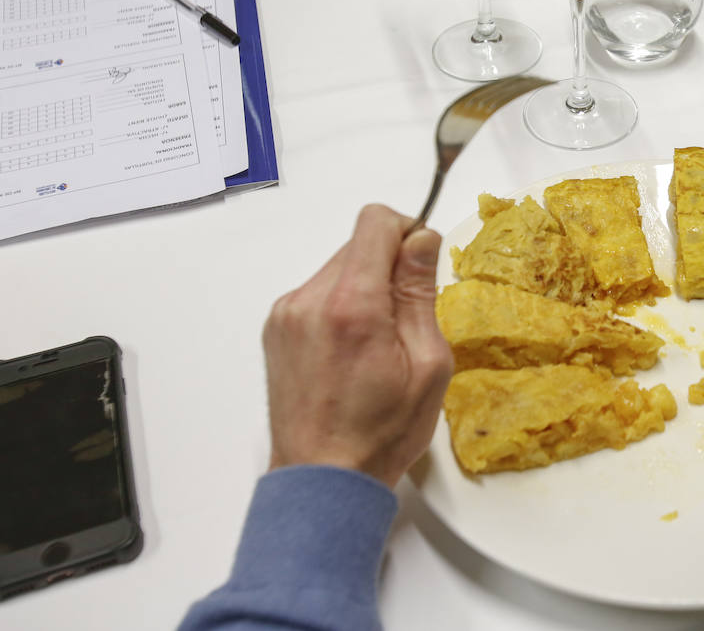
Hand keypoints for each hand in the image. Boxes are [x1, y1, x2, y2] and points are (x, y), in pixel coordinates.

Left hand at [263, 205, 453, 486]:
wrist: (322, 480)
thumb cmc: (382, 432)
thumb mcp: (427, 363)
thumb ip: (420, 292)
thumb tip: (421, 239)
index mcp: (352, 306)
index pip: (375, 223)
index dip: (407, 232)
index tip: (421, 265)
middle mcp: (310, 300)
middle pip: (358, 245)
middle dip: (388, 268)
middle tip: (406, 321)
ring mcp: (286, 314)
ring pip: (339, 268)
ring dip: (365, 289)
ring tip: (376, 344)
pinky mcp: (276, 328)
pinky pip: (318, 293)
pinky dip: (342, 307)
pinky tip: (352, 352)